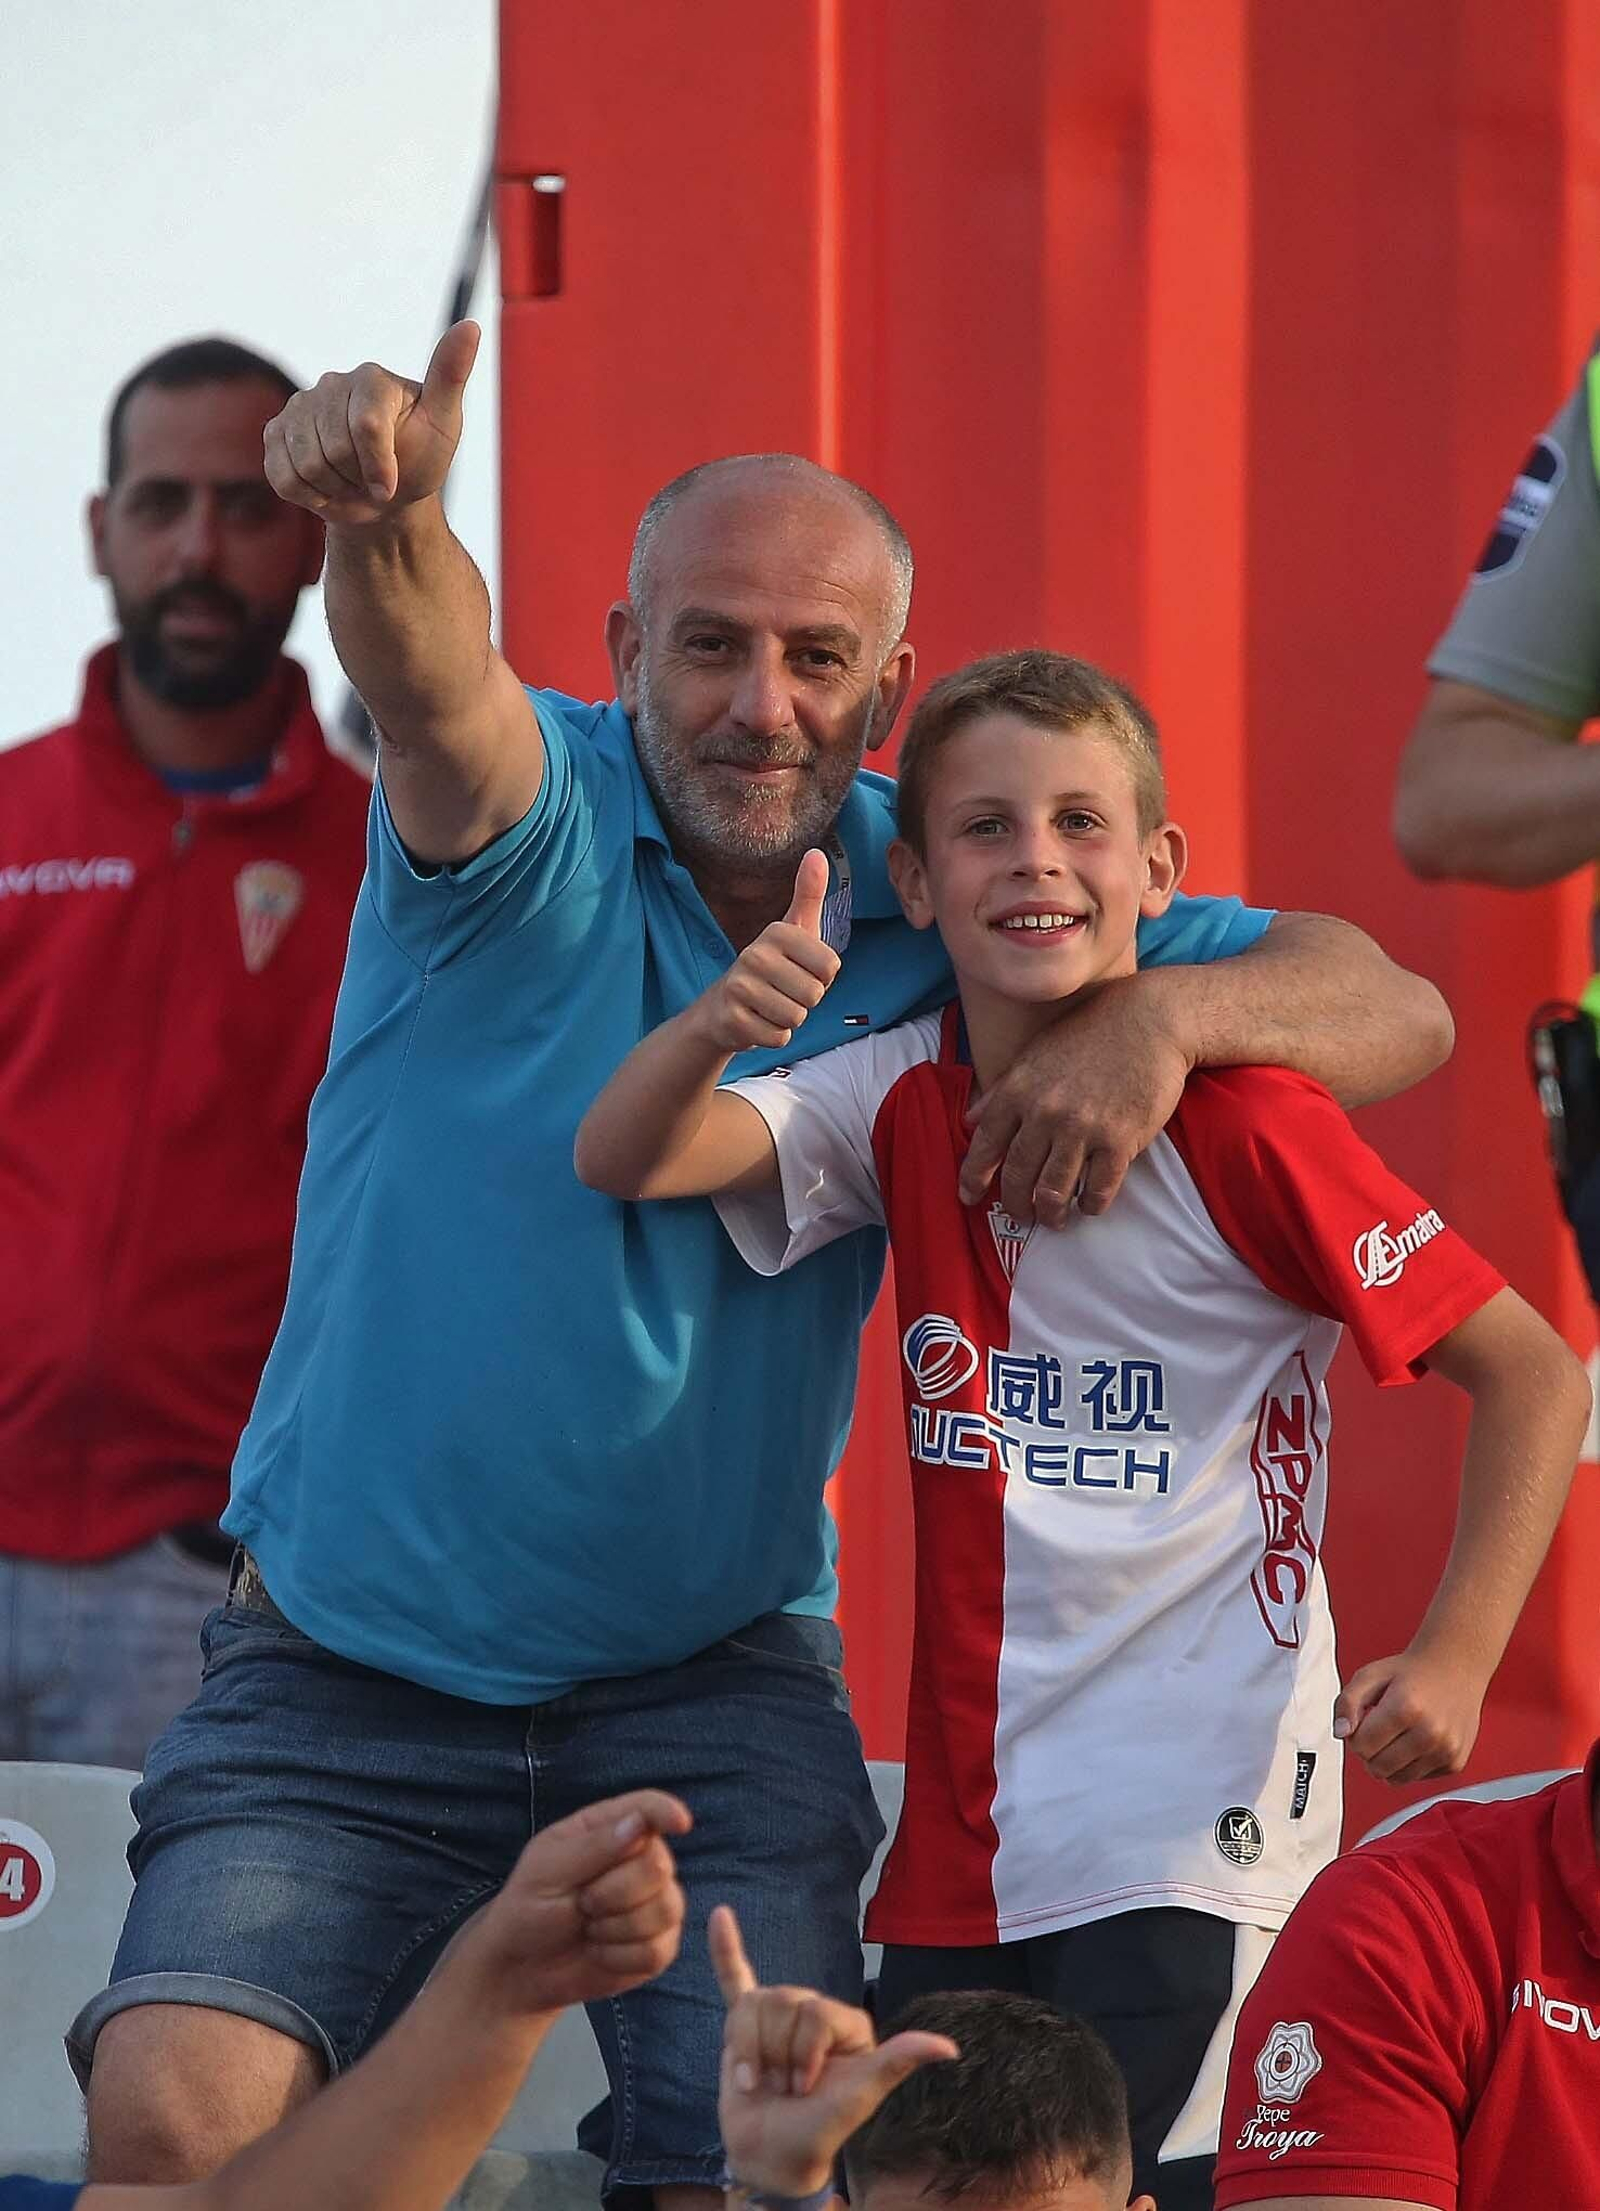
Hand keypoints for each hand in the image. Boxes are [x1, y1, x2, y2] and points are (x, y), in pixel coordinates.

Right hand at [262, 319, 480, 527]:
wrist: (386, 496)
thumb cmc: (420, 457)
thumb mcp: (443, 422)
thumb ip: (450, 375)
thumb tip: (470, 326)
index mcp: (371, 379)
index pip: (367, 426)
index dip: (379, 467)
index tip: (393, 487)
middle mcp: (331, 385)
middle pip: (333, 449)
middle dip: (358, 479)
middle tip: (374, 480)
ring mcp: (300, 407)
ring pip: (306, 464)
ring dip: (335, 489)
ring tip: (352, 480)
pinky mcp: (276, 432)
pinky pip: (283, 475)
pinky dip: (309, 496)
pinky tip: (327, 485)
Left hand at [442, 1788, 689, 2019]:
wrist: (522, 1966)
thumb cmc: (528, 1906)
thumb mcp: (548, 1870)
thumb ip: (594, 1846)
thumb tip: (641, 1824)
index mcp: (609, 1828)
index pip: (649, 1808)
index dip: (667, 1813)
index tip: (680, 1823)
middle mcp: (639, 1860)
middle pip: (659, 1865)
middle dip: (614, 1893)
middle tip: (581, 1903)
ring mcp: (654, 1903)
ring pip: (665, 1909)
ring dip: (617, 1928)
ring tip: (588, 1927)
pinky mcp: (657, 1945)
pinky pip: (658, 1951)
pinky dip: (620, 1958)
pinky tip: (599, 1952)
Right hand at [697, 851, 840, 1053]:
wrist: (721, 1009)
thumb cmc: (771, 967)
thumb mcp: (793, 929)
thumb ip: (808, 894)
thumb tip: (817, 853)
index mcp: (777, 932)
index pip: (831, 967)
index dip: (822, 977)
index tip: (799, 970)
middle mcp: (755, 954)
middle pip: (815, 994)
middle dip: (805, 1001)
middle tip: (782, 992)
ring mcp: (740, 987)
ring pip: (797, 1017)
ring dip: (789, 1019)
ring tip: (769, 1006)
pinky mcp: (733, 1019)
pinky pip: (779, 1037)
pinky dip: (773, 1036)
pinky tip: (757, 1022)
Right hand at [711, 1904, 957, 2198]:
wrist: (773, 2158)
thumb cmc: (820, 2131)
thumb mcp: (859, 2096)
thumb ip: (896, 2063)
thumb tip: (949, 2046)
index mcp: (846, 2023)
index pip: (815, 2012)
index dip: (804, 2055)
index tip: (807, 2089)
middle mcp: (813, 2012)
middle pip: (781, 2005)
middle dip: (776, 2057)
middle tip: (783, 2088)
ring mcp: (778, 2017)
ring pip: (751, 2007)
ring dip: (748, 2052)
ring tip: (760, 2080)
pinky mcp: (746, 2025)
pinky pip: (734, 1979)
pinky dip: (725, 1949)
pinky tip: (719, 1916)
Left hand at [959, 972, 1191, 1225]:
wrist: (1150, 1020)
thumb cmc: (1090, 1034)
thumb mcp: (1036, 1053)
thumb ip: (1001, 1090)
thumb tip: (971, 1120)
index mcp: (1019, 1090)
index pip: (986, 1144)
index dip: (973, 1177)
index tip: (968, 1198)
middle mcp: (1045, 1112)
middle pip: (1018, 1176)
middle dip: (1015, 1204)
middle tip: (1021, 1216)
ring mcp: (1082, 1128)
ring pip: (1053, 1191)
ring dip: (1051, 1214)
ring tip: (1054, 1219)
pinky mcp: (1120, 1140)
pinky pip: (1098, 1189)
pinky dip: (1090, 1205)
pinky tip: (1089, 1204)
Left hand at [1334, 1646, 1488, 1784]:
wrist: (1455, 1668)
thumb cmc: (1411, 1673)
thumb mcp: (1370, 1675)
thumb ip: (1347, 1702)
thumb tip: (1341, 1732)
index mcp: (1405, 1708)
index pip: (1361, 1746)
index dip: (1356, 1734)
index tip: (1365, 1720)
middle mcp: (1430, 1732)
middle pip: (1377, 1767)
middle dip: (1370, 1750)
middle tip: (1379, 1728)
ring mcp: (1446, 1750)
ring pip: (1396, 1779)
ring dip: (1389, 1761)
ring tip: (1397, 1734)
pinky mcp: (1455, 1763)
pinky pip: (1416, 1778)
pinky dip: (1410, 1765)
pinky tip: (1415, 1740)